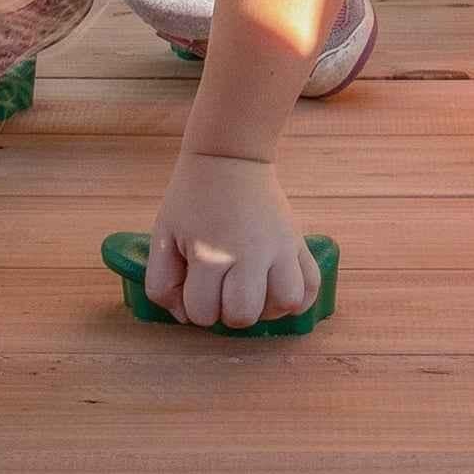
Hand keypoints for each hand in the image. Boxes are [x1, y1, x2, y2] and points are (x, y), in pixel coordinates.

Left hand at [144, 154, 319, 329]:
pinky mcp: (299, 241)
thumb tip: (185, 316)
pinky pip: (312, 285)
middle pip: (245, 316)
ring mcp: (280, 247)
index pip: (203, 314)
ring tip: (254, 292)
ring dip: (266, 308)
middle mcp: (250, 254)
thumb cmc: (191, 199)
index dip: (193, 307)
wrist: (229, 158)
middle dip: (228, 313)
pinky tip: (278, 289)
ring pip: (286, 303)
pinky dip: (299, 298)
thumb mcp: (161, 237)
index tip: (193, 283)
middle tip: (223, 290)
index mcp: (210, 254)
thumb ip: (161, 284)